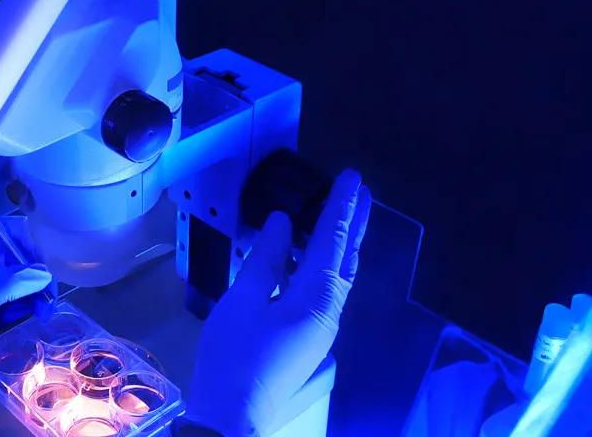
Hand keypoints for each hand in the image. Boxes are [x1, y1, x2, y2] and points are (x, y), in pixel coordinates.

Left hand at [0, 225, 52, 374]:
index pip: (16, 232)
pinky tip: (27, 321)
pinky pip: (15, 299)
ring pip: (23, 281)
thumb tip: (44, 274)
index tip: (47, 275)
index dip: (36, 249)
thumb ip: (13, 282)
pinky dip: (24, 309)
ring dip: (34, 298)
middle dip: (38, 280)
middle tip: (47, 305)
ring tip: (39, 316)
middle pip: (24, 258)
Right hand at [184, 169, 369, 436]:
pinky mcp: (309, 346)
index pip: (332, 243)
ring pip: (335, 282)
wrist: (231, 418)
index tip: (353, 178)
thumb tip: (282, 225)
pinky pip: (322, 299)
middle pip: (344, 262)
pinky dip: (317, 273)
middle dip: (352, 226)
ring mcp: (321, 334)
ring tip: (334, 221)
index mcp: (315, 301)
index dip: (342, 209)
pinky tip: (300, 266)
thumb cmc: (233, 357)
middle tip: (360, 193)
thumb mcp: (241, 302)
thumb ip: (264, 261)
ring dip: (335, 249)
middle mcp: (328, 316)